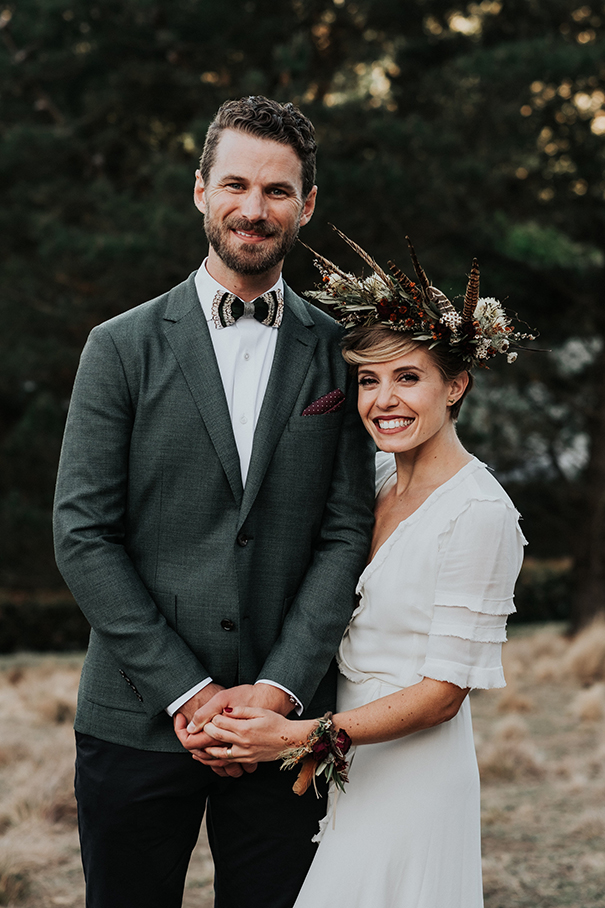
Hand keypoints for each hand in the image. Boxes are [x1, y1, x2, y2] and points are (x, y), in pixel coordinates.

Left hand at [175, 683, 292, 775]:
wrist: (291, 739)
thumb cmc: (276, 722)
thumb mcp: (259, 711)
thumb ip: (241, 711)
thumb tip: (225, 710)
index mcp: (245, 728)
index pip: (220, 722)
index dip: (211, 718)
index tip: (207, 715)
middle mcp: (243, 742)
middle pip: (217, 736)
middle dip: (206, 731)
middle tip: (200, 727)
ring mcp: (245, 754)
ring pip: (219, 753)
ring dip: (207, 749)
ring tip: (199, 745)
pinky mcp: (248, 760)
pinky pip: (229, 761)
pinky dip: (217, 759)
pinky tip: (211, 755)